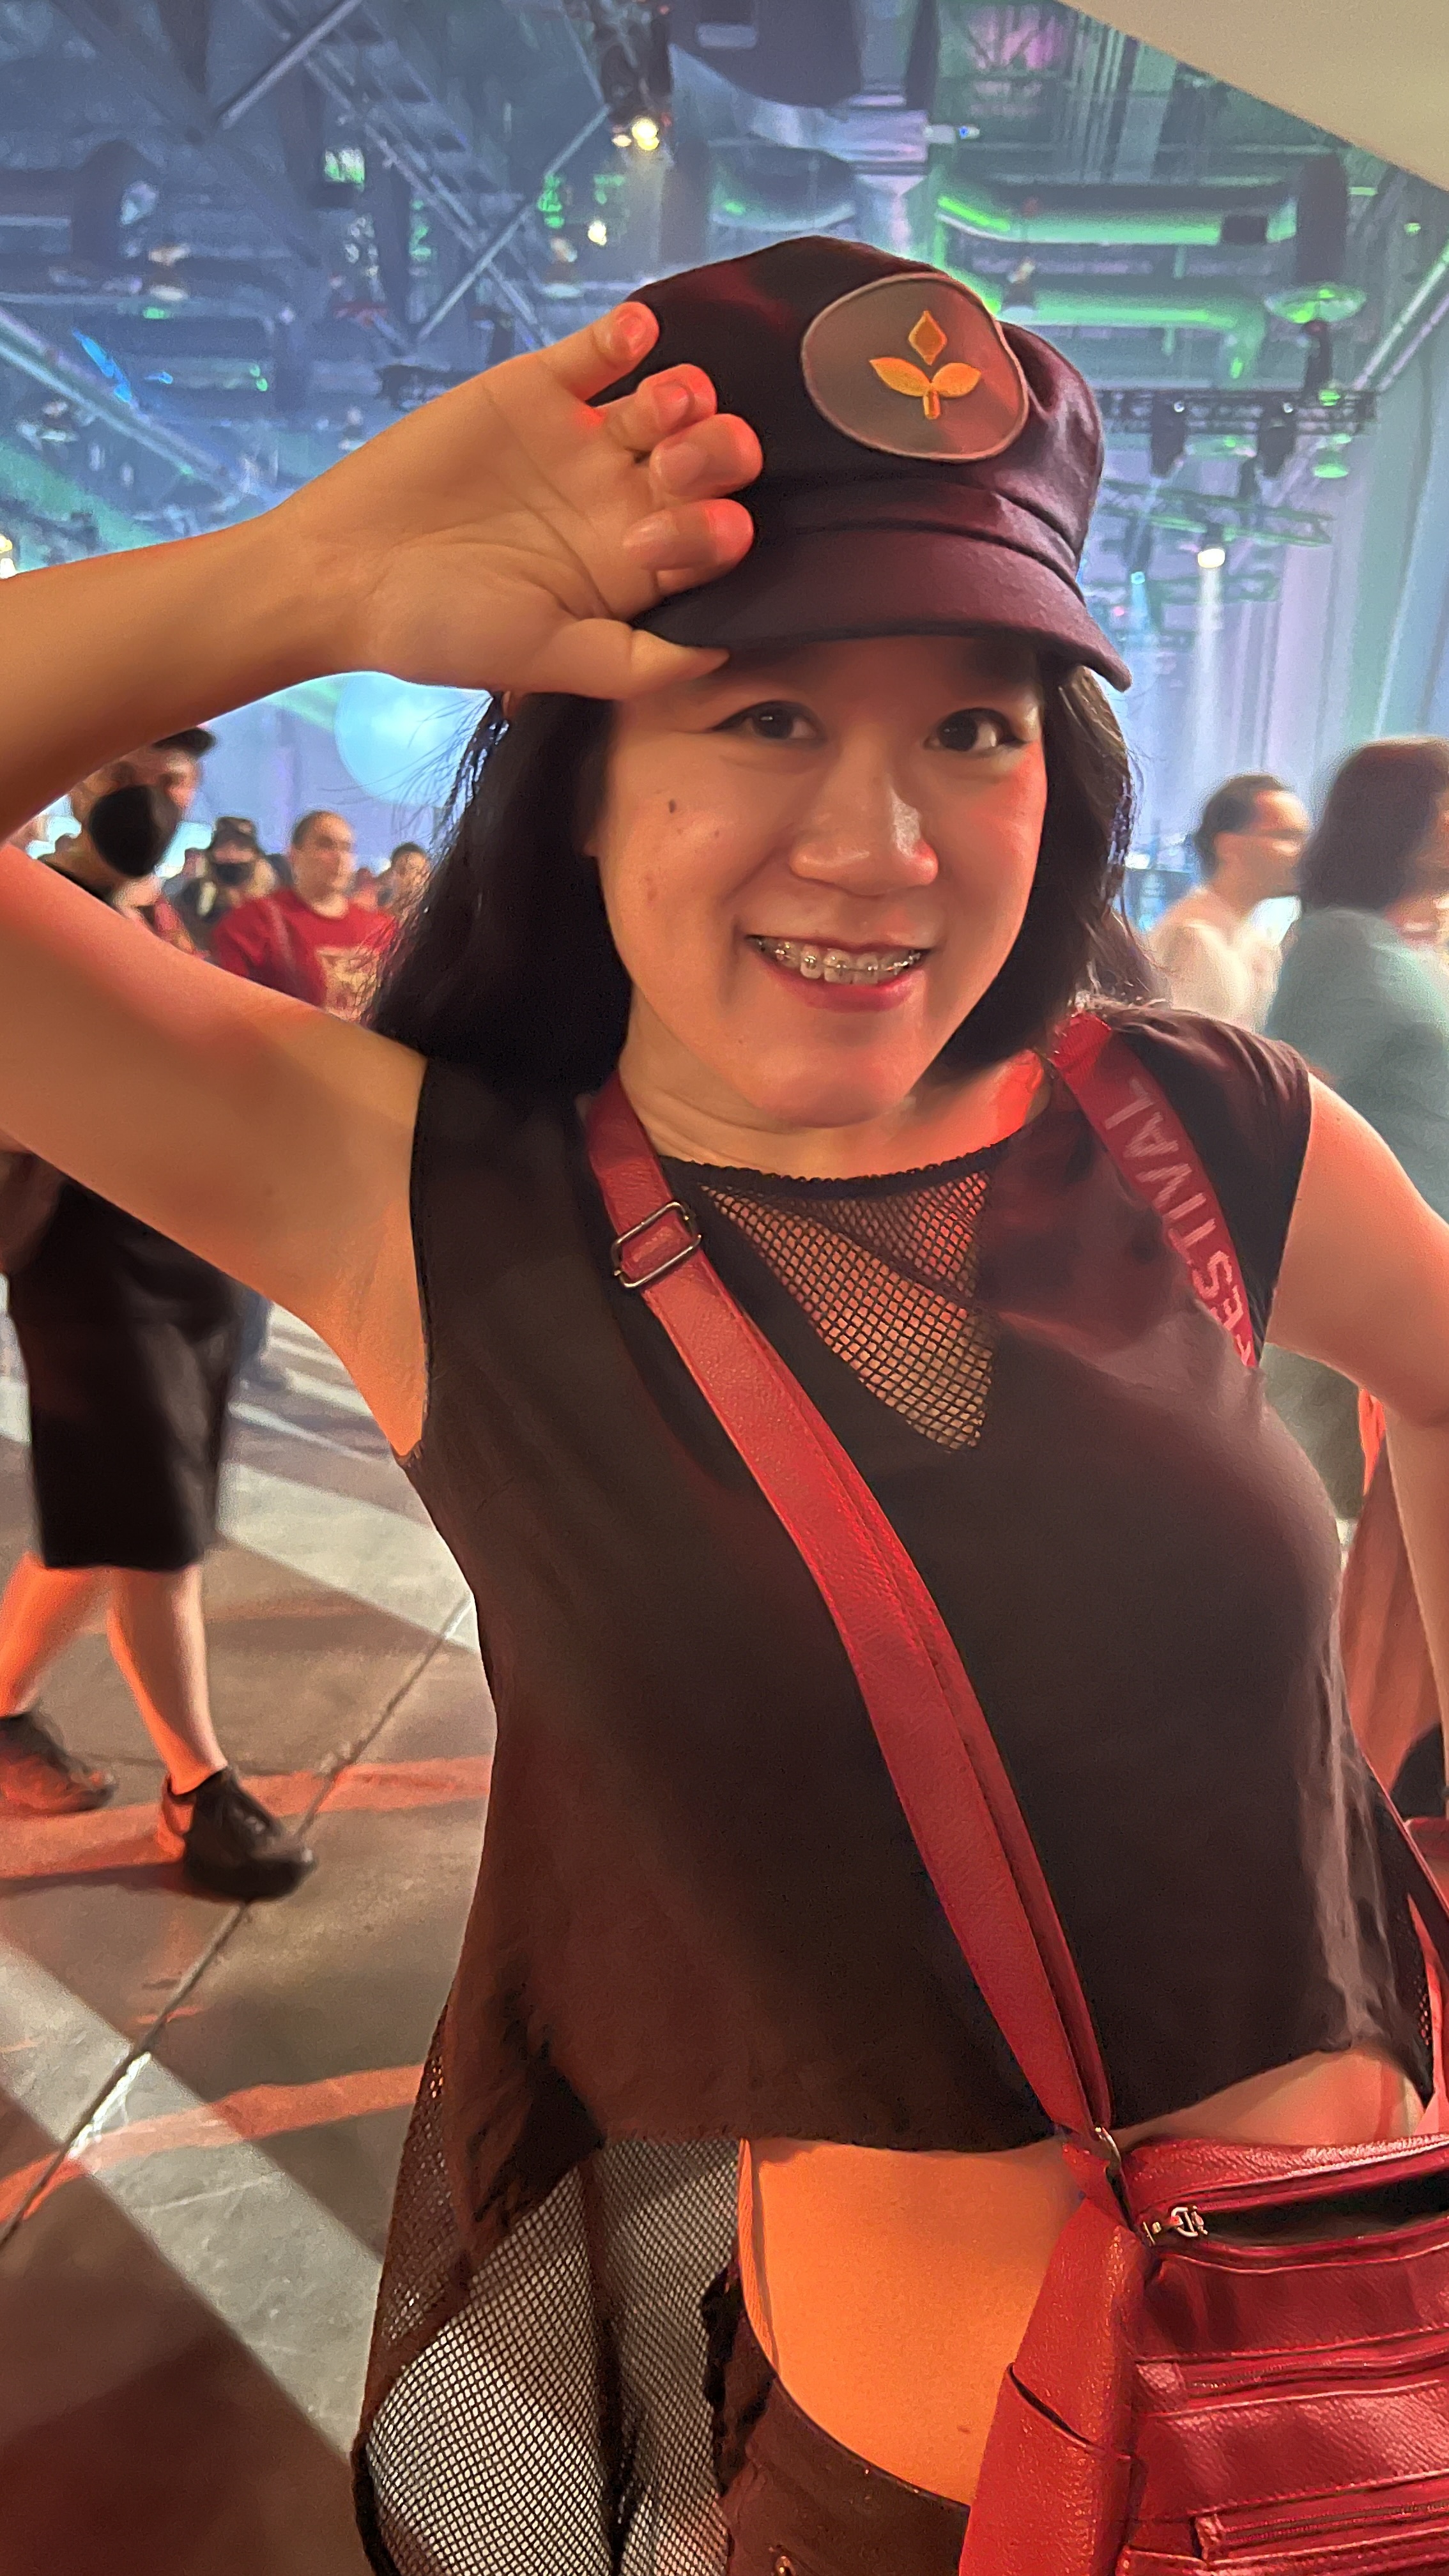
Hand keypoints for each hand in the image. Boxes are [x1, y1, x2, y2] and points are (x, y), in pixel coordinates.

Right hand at [284, 303, 761, 700]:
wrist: (347, 572)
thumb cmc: (446, 628)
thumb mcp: (549, 659)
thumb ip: (636, 661)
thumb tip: (724, 653)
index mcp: (634, 571)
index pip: (712, 540)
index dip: (710, 532)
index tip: (652, 541)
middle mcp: (621, 501)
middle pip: (709, 465)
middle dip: (718, 457)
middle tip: (675, 463)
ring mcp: (585, 441)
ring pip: (668, 403)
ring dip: (686, 397)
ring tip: (664, 404)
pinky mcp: (539, 389)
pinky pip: (599, 352)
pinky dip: (626, 336)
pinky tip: (635, 335)